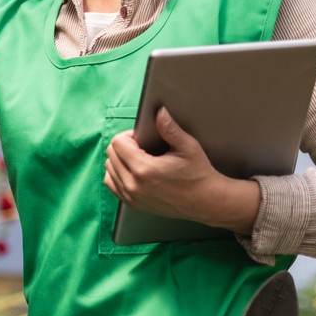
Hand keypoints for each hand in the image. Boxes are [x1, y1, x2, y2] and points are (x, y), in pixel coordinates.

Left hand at [104, 108, 260, 232]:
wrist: (205, 201)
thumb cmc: (198, 174)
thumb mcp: (188, 147)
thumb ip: (170, 128)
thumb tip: (160, 112)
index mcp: (145, 169)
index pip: (117, 143)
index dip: (129, 135)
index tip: (141, 137)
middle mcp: (134, 185)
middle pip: (111, 155)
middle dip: (123, 146)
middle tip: (141, 146)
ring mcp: (132, 196)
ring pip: (109, 169)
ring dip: (119, 159)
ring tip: (137, 157)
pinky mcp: (133, 203)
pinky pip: (111, 184)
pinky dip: (116, 174)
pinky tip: (131, 170)